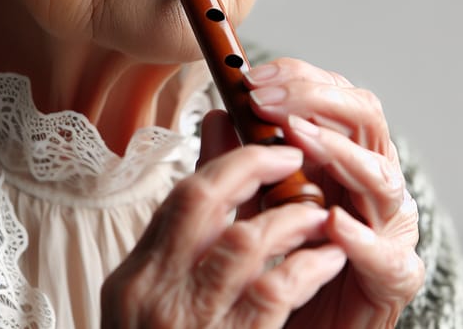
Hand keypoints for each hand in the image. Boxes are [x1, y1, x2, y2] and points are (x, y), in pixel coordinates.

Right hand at [101, 144, 346, 327]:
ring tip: (319, 211)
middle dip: (253, 168)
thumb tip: (215, 155)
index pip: (181, 198)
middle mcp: (156, 293)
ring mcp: (193, 321)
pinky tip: (327, 256)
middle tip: (293, 156)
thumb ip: (185, 238)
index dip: (227, 164)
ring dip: (290, 218)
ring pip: (247, 243)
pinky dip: (307, 265)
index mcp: (135, 278)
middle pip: (205, 202)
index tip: (264, 151)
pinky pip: (275, 292)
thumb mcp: (154, 300)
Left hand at [243, 58, 424, 327]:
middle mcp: (369, 176)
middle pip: (365, 117)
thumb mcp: (247, 199)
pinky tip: (332, 223)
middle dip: (315, 101)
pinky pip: (387, 252)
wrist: (295, 321)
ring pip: (381, 175)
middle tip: (267, 103)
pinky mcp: (393, 274)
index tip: (252, 79)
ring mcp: (387, 223)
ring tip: (298, 138)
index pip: (332, 94)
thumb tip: (217, 114)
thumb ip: (234, 160)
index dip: (297, 78)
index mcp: (340, 150)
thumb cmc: (276, 253)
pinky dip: (361, 236)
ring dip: (337, 152)